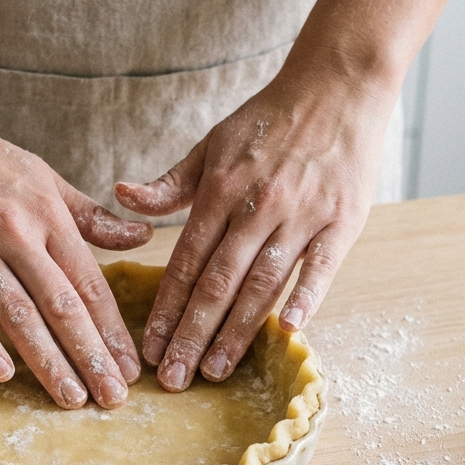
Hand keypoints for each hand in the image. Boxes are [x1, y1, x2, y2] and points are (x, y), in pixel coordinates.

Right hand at [0, 108, 152, 408]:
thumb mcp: (44, 179)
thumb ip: (91, 217)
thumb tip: (141, 238)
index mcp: (47, 215)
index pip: (88, 282)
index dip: (112, 329)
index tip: (131, 367)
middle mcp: (14, 233)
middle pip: (60, 305)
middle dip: (90, 355)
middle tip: (113, 397)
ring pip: (16, 313)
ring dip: (47, 360)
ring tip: (71, 398)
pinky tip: (2, 373)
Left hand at [115, 72, 395, 391]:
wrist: (337, 85)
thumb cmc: (270, 119)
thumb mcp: (211, 143)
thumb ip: (170, 183)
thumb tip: (122, 197)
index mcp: (220, 190)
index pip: (185, 262)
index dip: (166, 308)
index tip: (149, 348)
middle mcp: (256, 206)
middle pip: (218, 282)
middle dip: (191, 334)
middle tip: (172, 379)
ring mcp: (301, 214)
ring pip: (262, 282)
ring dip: (237, 331)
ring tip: (214, 370)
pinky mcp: (342, 219)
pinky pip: (321, 265)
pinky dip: (306, 296)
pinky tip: (289, 329)